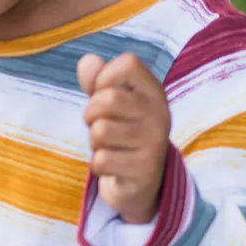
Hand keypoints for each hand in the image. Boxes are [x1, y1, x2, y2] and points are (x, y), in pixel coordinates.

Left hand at [77, 52, 171, 224]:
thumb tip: (86, 62)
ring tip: (107, 147)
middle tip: (96, 124)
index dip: (103, 76)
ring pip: (101, 131)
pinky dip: (98, 166)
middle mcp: (159, 114)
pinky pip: (102, 160)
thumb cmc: (122, 135)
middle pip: (109, 99)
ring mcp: (154, 143)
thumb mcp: (111, 105)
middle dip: (90, 113)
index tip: (100, 93)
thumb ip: (97, 82)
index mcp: (153, 92)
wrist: (140, 183)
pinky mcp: (144, 170)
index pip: (128, 63)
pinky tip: (113, 166)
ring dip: (94, 142)